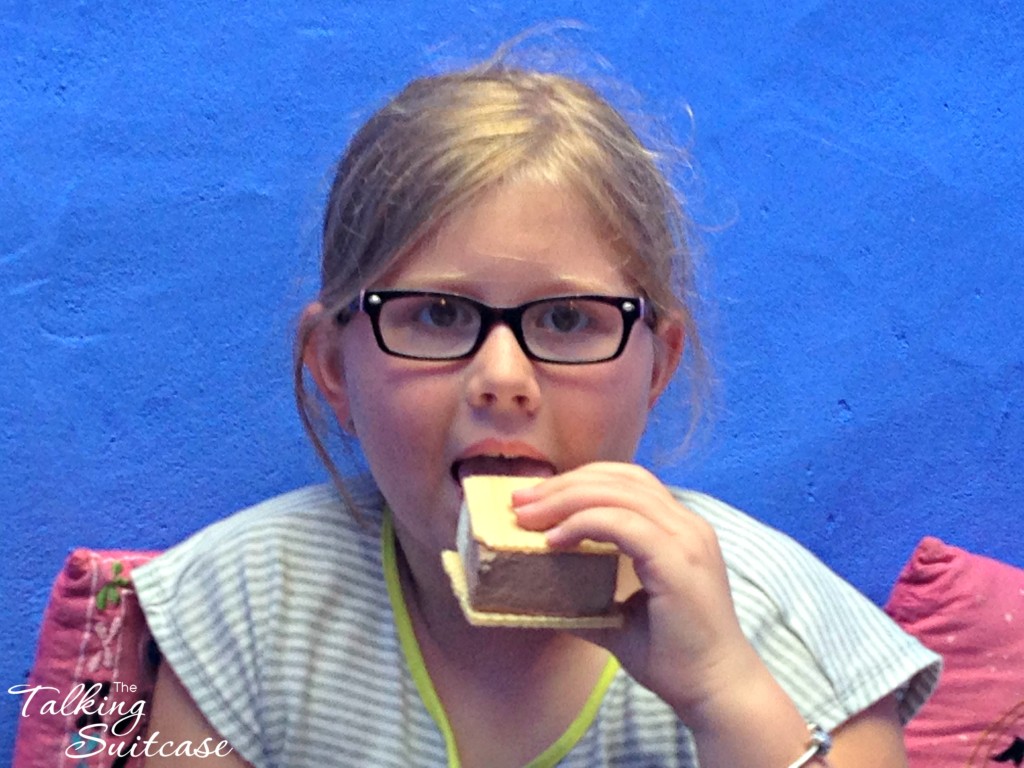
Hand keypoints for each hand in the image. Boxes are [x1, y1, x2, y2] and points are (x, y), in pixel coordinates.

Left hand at [512, 462, 759, 718]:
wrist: (714, 692)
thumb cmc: (672, 657)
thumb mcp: (619, 617)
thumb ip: (586, 597)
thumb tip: (537, 594)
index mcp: (679, 530)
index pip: (628, 482)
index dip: (579, 481)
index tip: (535, 498)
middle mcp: (687, 525)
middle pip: (619, 479)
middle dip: (563, 484)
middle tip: (519, 500)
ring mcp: (687, 539)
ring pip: (618, 494)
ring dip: (565, 499)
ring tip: (527, 516)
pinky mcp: (678, 560)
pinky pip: (622, 524)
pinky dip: (583, 524)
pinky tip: (555, 539)